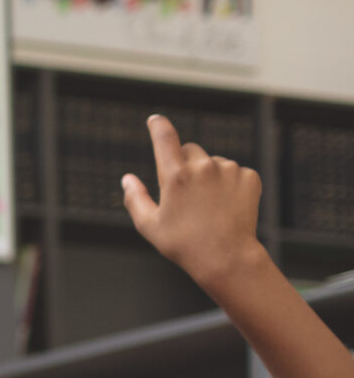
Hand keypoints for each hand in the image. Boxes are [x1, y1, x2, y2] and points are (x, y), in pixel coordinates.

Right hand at [123, 113, 268, 290]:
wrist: (226, 257)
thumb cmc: (183, 244)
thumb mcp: (149, 225)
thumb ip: (135, 198)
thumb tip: (127, 179)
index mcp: (175, 176)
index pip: (165, 138)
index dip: (158, 126)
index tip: (155, 120)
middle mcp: (203, 167)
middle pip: (191, 150)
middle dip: (185, 163)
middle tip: (186, 192)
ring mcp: (229, 169)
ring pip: (214, 163)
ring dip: (209, 176)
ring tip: (209, 206)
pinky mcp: (249, 176)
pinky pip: (235, 172)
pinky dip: (229, 184)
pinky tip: (226, 206)